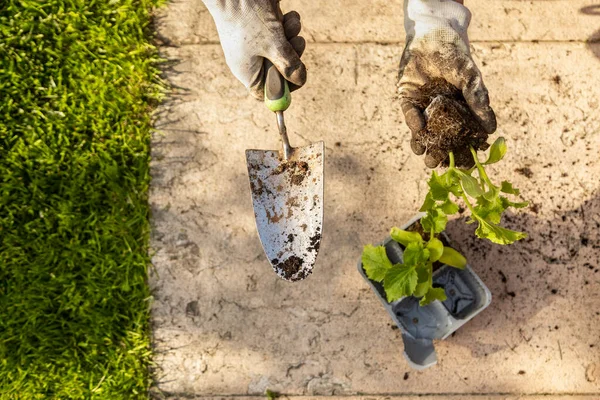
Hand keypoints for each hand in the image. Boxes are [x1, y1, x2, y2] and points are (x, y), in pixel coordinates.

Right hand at [203, 0, 306, 98]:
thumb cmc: (248, 18)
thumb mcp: (274, 46)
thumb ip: (289, 66)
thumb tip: (300, 80)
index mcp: (247, 72)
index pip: (267, 93)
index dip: (285, 88)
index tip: (299, 77)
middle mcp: (250, 60)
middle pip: (280, 70)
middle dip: (293, 56)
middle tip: (298, 43)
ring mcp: (256, 43)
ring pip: (284, 49)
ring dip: (293, 36)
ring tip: (289, 24)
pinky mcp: (263, 27)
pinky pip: (282, 33)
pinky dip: (289, 25)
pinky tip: (287, 15)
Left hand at [398, 0, 495, 167]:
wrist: (433, 35)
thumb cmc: (456, 56)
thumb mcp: (470, 78)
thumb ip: (478, 100)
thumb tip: (491, 128)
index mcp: (459, 111)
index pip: (461, 135)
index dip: (462, 150)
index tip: (464, 164)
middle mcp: (440, 112)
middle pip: (440, 138)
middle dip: (439, 153)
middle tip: (438, 163)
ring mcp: (422, 107)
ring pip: (422, 132)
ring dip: (422, 145)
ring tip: (425, 156)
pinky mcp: (406, 99)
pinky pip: (409, 114)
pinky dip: (413, 122)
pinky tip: (419, 127)